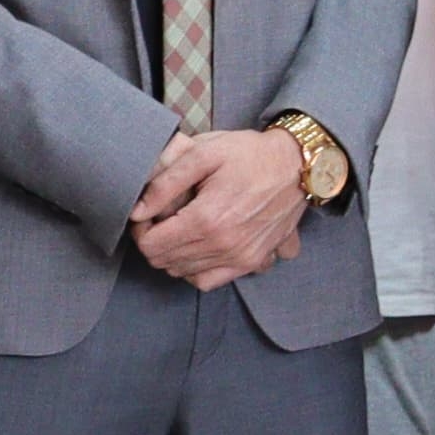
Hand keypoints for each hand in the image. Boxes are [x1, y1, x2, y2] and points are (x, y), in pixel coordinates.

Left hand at [128, 128, 312, 290]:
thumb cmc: (249, 154)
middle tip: (161, 217)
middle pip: (164, 261)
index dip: (140, 230)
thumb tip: (137, 211)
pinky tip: (196, 246)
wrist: (298, 164)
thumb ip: (165, 183)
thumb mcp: (203, 153)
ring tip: (180, 227)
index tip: (146, 214)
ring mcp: (241, 257)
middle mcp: (224, 245)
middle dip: (154, 240)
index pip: (151, 245)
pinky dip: (195, 269)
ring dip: (173, 254)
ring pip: (183, 273)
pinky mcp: (253, 262)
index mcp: (207, 218)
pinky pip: (209, 281)